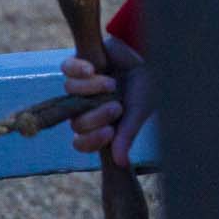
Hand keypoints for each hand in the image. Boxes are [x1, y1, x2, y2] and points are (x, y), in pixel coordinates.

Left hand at [62, 35, 152, 167]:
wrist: (151, 55)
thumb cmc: (146, 88)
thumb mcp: (138, 112)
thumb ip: (126, 135)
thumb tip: (121, 163)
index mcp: (98, 124)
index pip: (81, 142)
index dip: (90, 140)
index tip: (110, 133)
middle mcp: (85, 107)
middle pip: (76, 121)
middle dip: (96, 116)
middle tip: (116, 107)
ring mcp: (81, 85)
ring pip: (70, 93)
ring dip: (91, 90)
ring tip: (112, 84)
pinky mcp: (79, 62)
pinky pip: (67, 68)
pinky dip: (77, 69)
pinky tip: (92, 69)